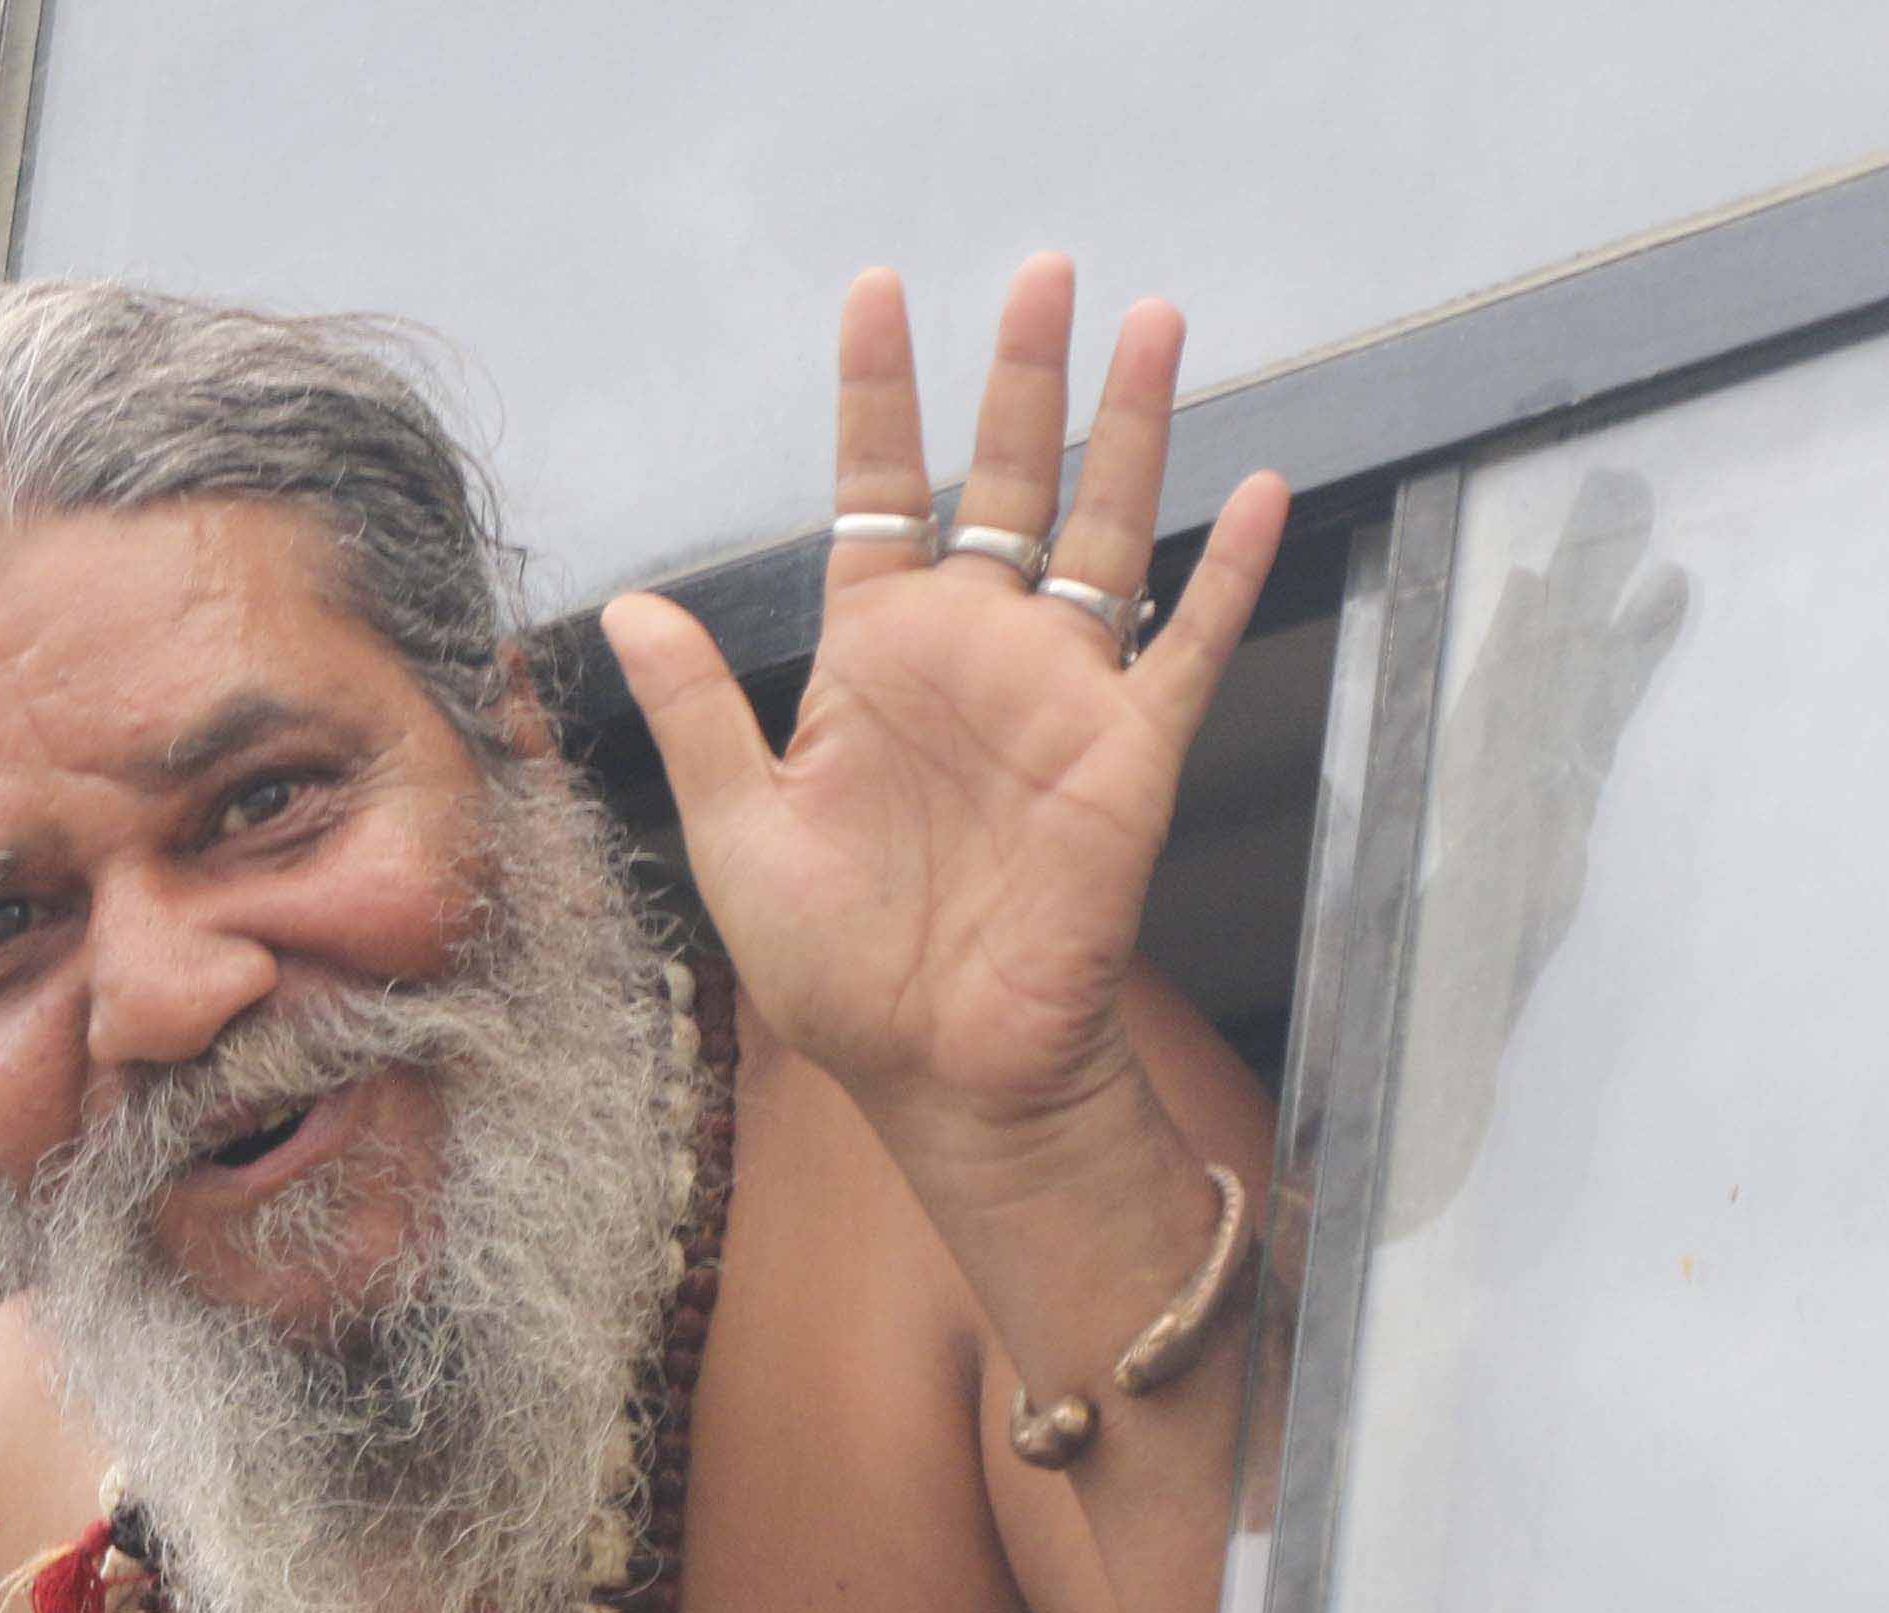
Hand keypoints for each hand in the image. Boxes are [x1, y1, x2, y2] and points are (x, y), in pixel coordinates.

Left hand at [601, 257, 1288, 1213]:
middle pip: (1004, 479)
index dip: (879, 394)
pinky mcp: (1129, 752)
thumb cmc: (835, 966)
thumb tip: (632, 605)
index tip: (878, 291)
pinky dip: (1224, 571)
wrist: (938, 1068)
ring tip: (1154, 320)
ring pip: (1104, 528)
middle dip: (1024, 374)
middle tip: (1044, 267)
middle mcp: (971, 653)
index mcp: (873, 657)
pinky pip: (1185, 642)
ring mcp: (1058, 694)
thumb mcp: (737, 830)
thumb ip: (698, 712)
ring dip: (1132, 427)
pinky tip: (1256, 488)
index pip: (878, 492)